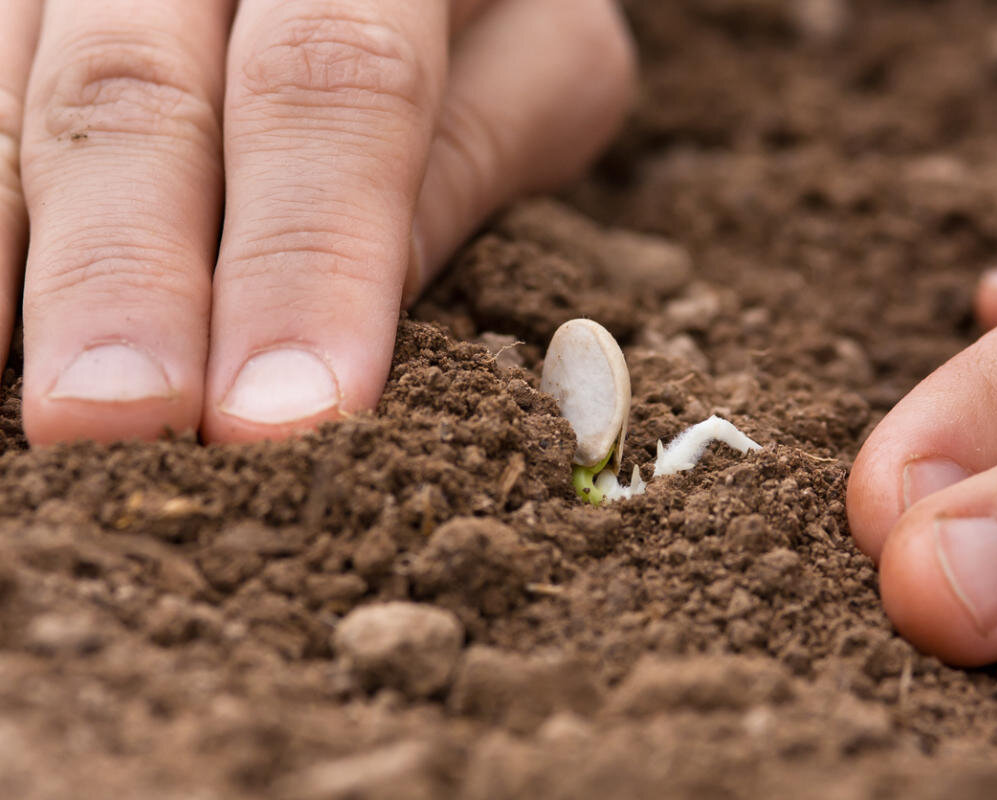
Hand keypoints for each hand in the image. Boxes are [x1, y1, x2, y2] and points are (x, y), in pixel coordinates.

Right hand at [0, 0, 634, 443]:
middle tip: (120, 426)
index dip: (305, 254)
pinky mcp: (25, 2)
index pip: (336, 82)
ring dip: (19, 257)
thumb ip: (470, 154)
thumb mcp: (540, 54)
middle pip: (141, 89)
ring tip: (22, 408)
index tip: (282, 413)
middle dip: (128, 274)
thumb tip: (357, 320)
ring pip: (19, 95)